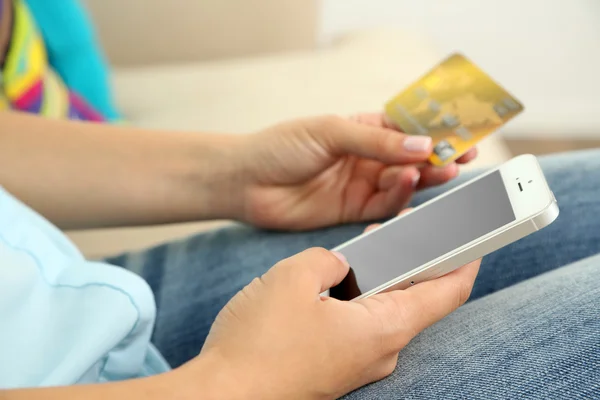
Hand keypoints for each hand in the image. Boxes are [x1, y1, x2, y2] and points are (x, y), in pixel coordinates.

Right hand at [185, 248, 479, 399]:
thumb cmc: (258, 343)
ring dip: (377, 277)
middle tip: (404, 227)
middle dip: (411, 260)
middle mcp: (379, 351)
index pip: (447, 293)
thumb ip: (330, 259)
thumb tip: (340, 264)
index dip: (466, 261)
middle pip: (414, 299)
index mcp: (382, 328)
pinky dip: (356, 298)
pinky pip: (359, 325)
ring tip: (360, 248)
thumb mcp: (295, 277)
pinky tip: (333, 281)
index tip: (476, 237)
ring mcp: (358, 363)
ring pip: (382, 310)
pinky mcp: (336, 367)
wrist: (221, 394)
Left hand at [237, 113, 476, 229]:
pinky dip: (399, 197)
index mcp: (362, 129)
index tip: (462, 133)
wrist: (247, 182)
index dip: (435, 130)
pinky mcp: (354, 211)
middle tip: (460, 159)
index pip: (407, 128)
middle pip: (411, 157)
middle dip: (437, 157)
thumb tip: (422, 143)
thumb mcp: (330, 132)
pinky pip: (385, 205)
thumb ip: (376, 141)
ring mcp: (361, 184)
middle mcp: (366, 157)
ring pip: (402, 182)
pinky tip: (406, 184)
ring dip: (422, 177)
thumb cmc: (282, 146)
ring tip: (439, 170)